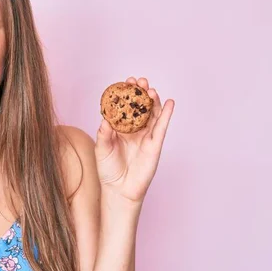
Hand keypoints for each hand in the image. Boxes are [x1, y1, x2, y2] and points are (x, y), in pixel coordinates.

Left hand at [95, 77, 174, 202]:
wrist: (119, 190)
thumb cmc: (108, 170)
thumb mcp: (102, 148)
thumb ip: (104, 133)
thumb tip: (106, 118)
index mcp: (120, 129)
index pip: (125, 107)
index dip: (127, 94)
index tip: (126, 81)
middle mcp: (135, 130)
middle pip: (141, 107)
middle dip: (141, 93)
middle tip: (139, 80)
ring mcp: (146, 136)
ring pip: (153, 114)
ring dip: (153, 100)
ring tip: (151, 88)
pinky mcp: (155, 145)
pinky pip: (162, 127)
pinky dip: (166, 114)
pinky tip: (169, 102)